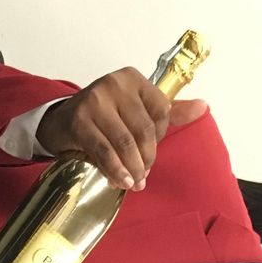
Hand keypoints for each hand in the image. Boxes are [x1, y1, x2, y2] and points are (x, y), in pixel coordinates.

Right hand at [36, 68, 206, 190]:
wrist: (58, 122)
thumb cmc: (100, 118)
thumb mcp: (134, 109)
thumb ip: (168, 110)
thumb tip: (203, 107)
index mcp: (133, 79)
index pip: (161, 110)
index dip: (159, 137)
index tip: (150, 152)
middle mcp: (114, 84)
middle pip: (144, 129)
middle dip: (147, 158)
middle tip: (143, 177)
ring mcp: (95, 101)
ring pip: (125, 142)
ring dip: (132, 168)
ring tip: (134, 183)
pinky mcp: (79, 121)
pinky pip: (103, 150)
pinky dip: (114, 169)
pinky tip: (119, 182)